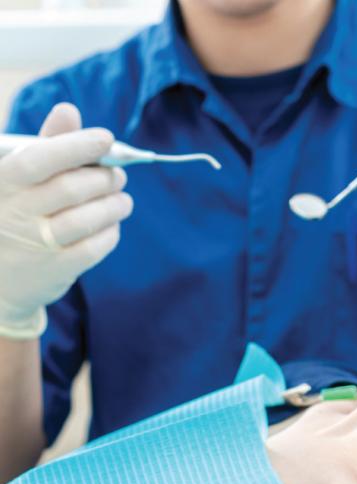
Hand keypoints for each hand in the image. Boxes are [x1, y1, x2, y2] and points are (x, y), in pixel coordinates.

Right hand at [0, 103, 132, 338]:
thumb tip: (69, 110)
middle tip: (118, 175)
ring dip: (115, 205)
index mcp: (1, 182)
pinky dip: (110, 232)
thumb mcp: (19, 177)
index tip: (106, 138)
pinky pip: (94, 247)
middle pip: (70, 189)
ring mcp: (33, 244)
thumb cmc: (16, 212)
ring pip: (86, 219)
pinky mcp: (54, 270)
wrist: (1, 277)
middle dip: (104, 177)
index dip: (75, 147)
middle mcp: (13, 213)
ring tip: (123, 200)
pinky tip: (111, 225)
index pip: (38, 160)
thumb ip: (46, 145)